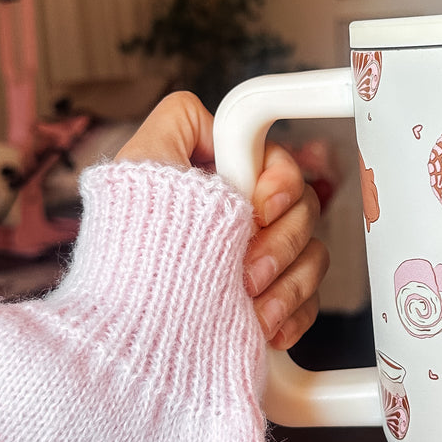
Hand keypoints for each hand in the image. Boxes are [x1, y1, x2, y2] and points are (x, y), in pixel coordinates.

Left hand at [116, 93, 328, 349]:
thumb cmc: (130, 246)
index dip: (281, 183)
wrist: (133, 326)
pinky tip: (265, 327)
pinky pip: (308, 302)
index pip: (281, 166)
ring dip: (286, 284)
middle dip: (279, 244)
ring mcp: (260, 263)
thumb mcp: (144, 162)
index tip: (258, 208)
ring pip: (312, 257)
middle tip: (246, 269)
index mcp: (225, 184)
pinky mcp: (267, 304)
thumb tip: (218, 115)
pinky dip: (292, 314)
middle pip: (305, 211)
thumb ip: (181, 121)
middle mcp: (247, 221)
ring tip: (250, 304)